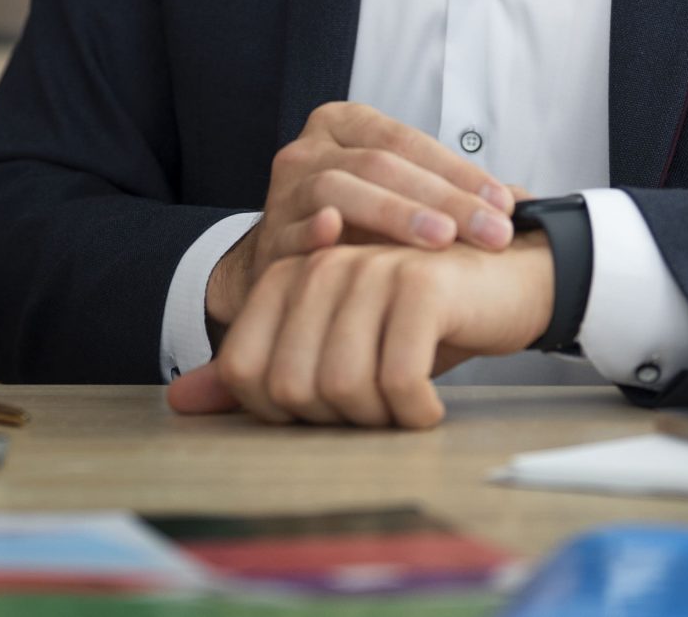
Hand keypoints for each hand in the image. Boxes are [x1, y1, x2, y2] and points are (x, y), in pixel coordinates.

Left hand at [170, 235, 553, 428]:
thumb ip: (260, 370)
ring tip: (403, 406)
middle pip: (290, 388)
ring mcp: (369, 271)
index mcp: (287, 275)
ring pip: (340, 387)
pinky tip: (429, 408)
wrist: (507, 285)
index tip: (328, 411)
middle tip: (376, 413)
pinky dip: (414, 412)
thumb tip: (180, 401)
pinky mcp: (420, 285)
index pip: (243, 371)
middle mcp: (320, 267)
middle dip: (335, 421)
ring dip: (378, 420)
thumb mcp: (335, 348)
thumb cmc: (418, 323)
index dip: (282, 412)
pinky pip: (397, 380)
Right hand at [206, 102, 516, 329]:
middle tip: (492, 233)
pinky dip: (313, 231)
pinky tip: (336, 234)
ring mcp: (283, 192)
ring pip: (338, 188)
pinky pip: (290, 231)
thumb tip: (530, 204)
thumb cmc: (357, 233)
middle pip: (380, 163)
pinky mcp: (267, 238)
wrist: (283, 273)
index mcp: (344, 126)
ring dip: (394, 213)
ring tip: (441, 240)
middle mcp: (309, 150)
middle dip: (443, 199)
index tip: (507, 207)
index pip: (407, 140)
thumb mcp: (403, 202)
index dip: (459, 172)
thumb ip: (455, 197)